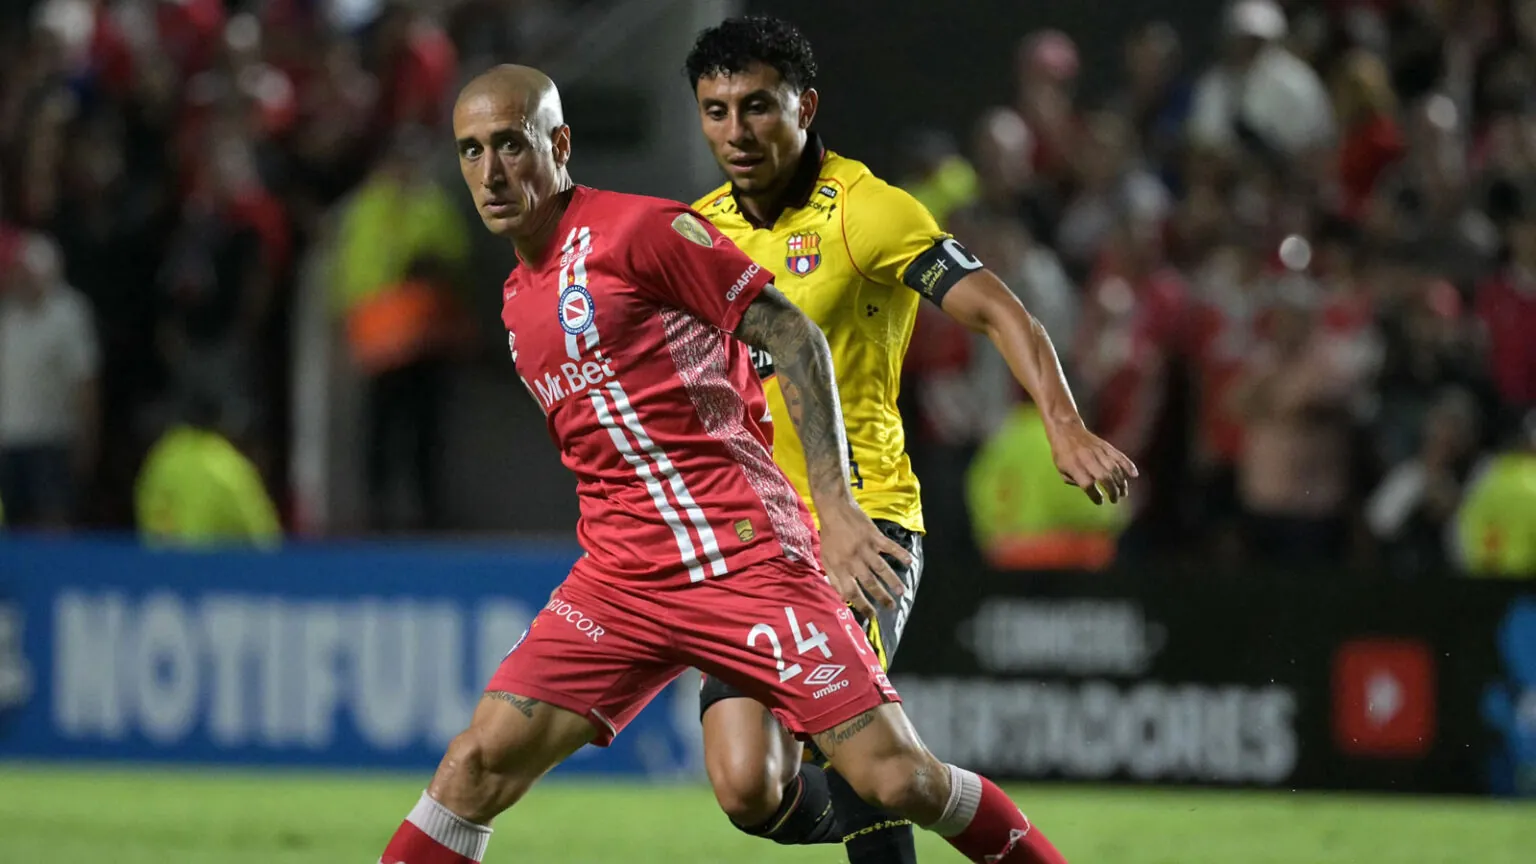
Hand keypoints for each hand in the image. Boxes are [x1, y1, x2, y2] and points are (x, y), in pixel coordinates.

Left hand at [816, 499, 911, 620]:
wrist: (834, 508)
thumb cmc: (830, 536)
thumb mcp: (825, 558)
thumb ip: (834, 578)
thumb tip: (843, 597)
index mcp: (839, 567)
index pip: (851, 592)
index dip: (861, 605)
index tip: (871, 615)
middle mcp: (853, 559)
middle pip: (869, 583)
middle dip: (881, 597)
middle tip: (891, 607)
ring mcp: (865, 547)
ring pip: (881, 568)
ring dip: (892, 581)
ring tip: (901, 592)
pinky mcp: (874, 536)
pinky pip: (890, 547)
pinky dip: (900, 554)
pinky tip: (909, 562)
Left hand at [1047, 420, 1138, 504]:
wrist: (1067, 430)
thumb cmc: (1062, 453)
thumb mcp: (1060, 469)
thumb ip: (1073, 481)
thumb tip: (1090, 489)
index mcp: (1074, 466)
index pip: (1087, 484)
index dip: (1095, 495)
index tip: (1100, 501)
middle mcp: (1087, 459)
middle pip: (1104, 478)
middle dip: (1112, 491)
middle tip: (1115, 500)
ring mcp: (1099, 452)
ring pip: (1114, 469)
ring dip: (1121, 483)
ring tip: (1123, 493)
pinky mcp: (1106, 446)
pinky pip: (1120, 456)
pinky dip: (1128, 465)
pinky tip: (1134, 475)